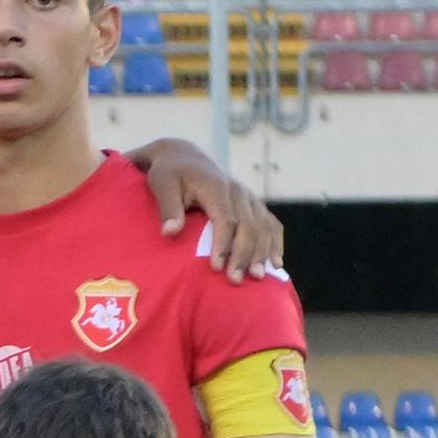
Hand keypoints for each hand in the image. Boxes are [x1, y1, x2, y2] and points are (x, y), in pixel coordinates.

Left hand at [132, 139, 283, 280]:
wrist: (184, 157)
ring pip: (263, 226)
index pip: (226, 219)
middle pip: (249, 225)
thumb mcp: (161, 184)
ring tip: (256, 277)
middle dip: (243, 254)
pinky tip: (276, 263)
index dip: (223, 243)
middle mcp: (238, 191)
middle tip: (235, 280)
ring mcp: (248, 197)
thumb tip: (170, 232)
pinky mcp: (252, 203)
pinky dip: (275, 242)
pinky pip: (271, 223)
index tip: (215, 267)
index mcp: (216, 187)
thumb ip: (168, 207)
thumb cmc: (169, 173)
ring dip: (262, 252)